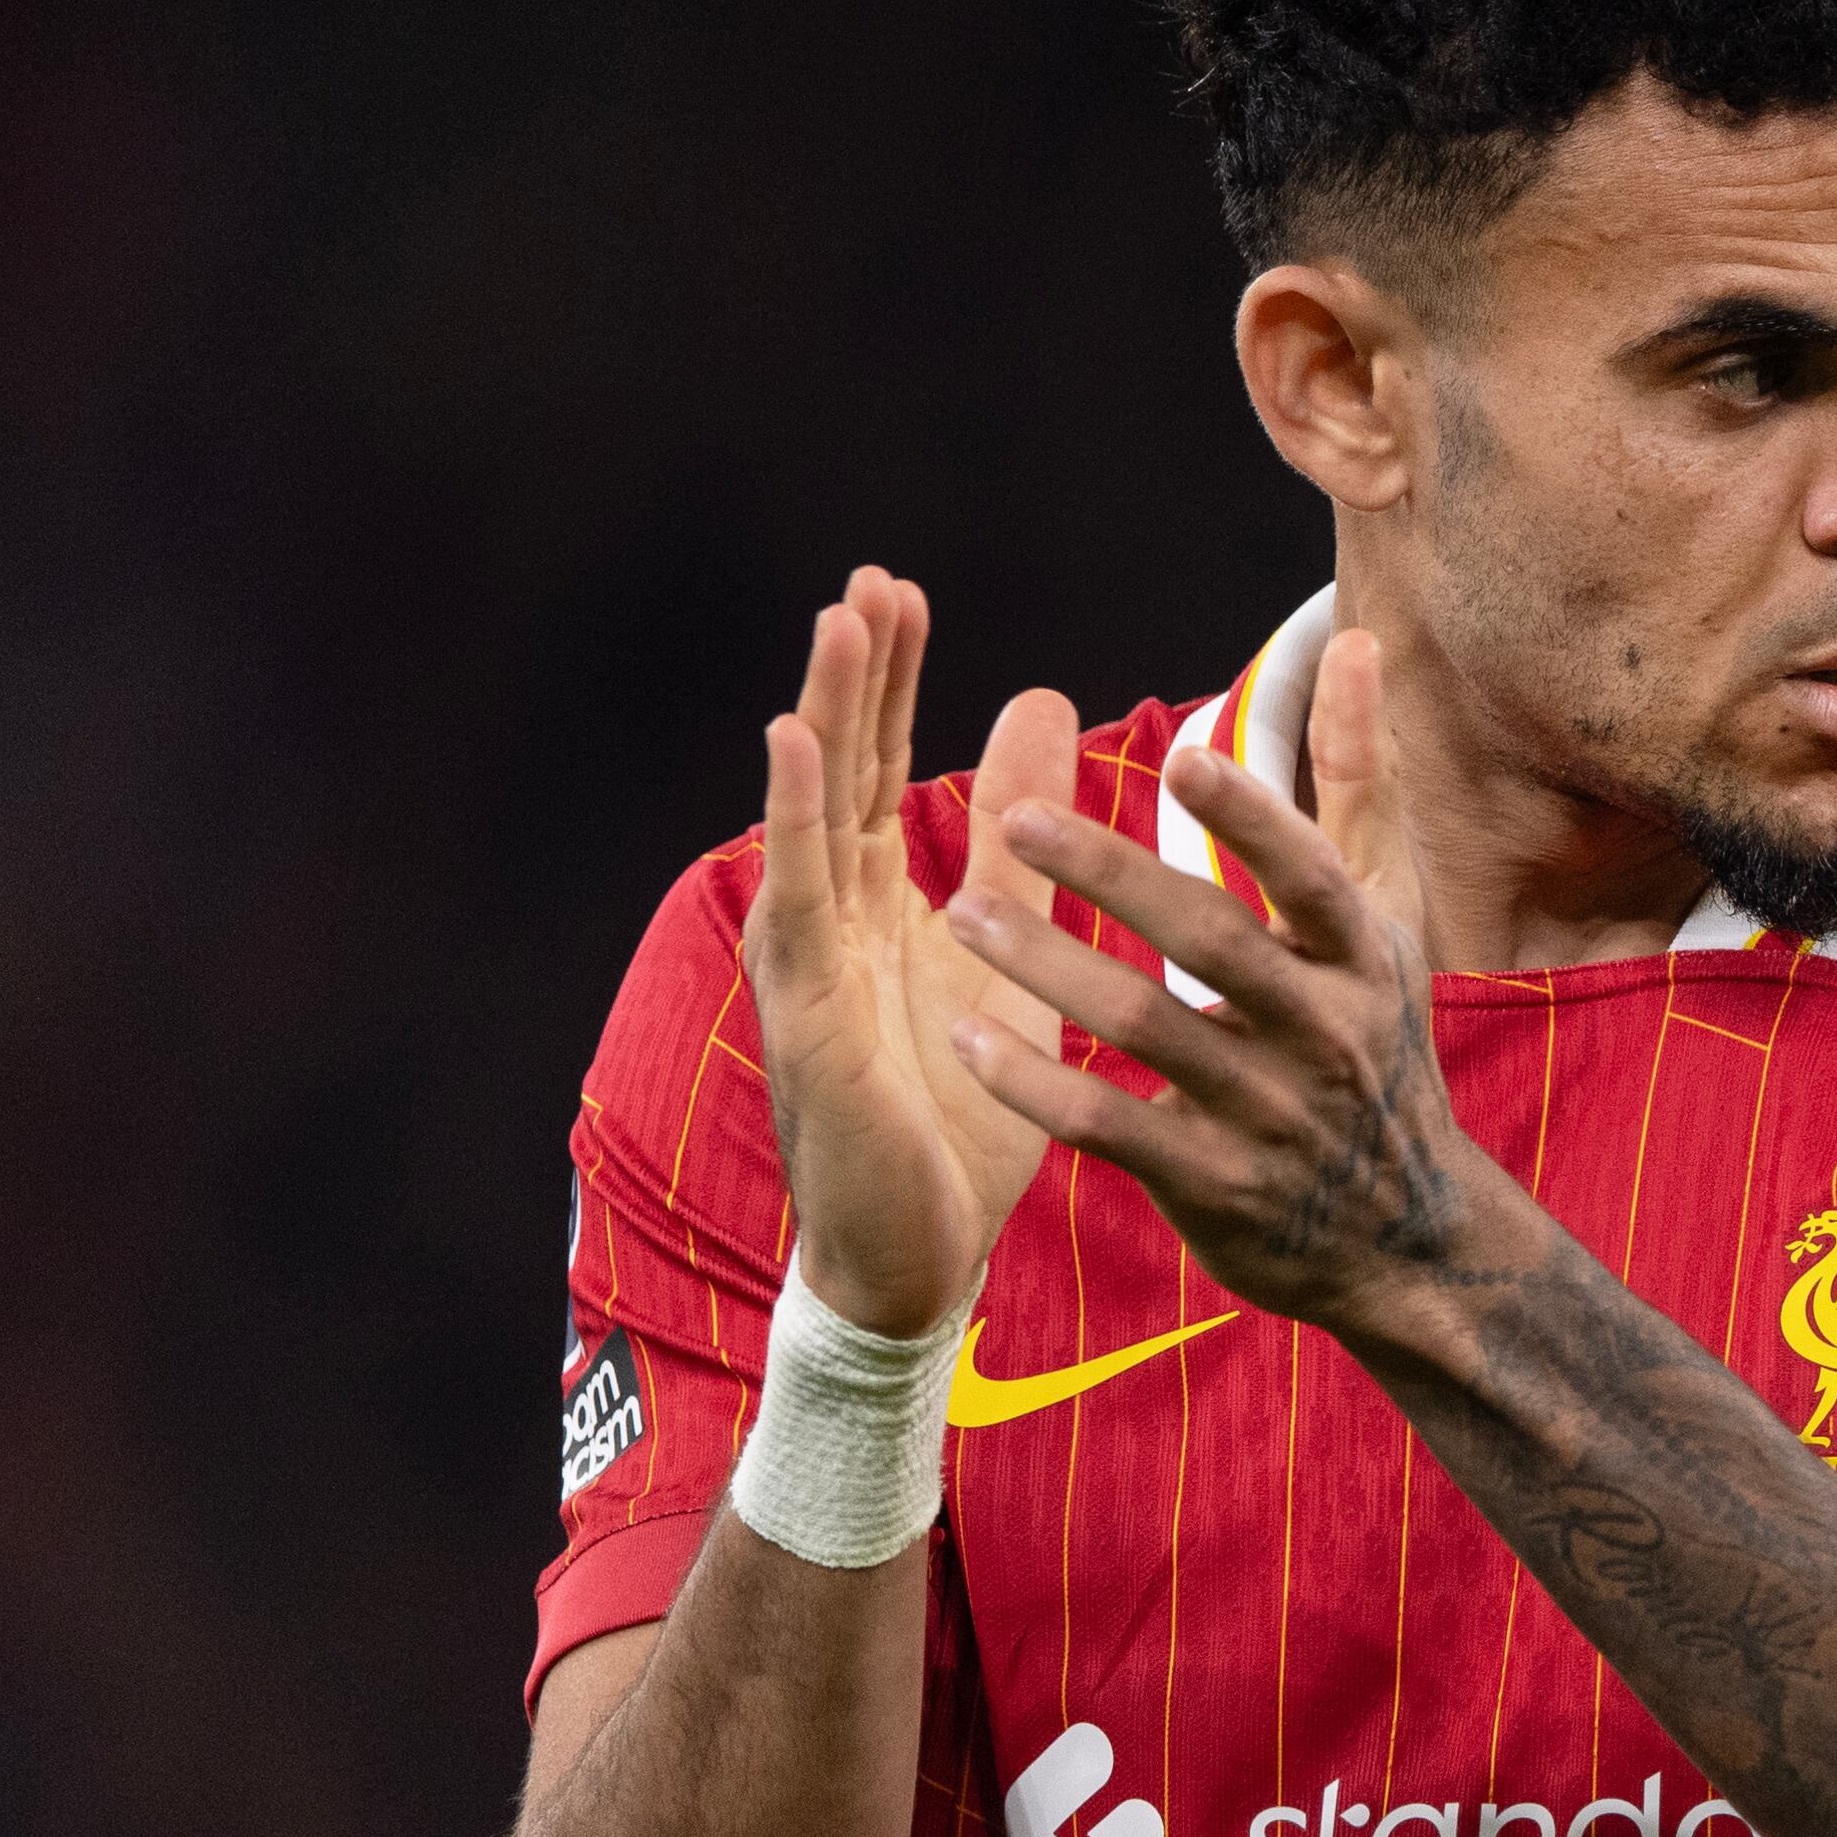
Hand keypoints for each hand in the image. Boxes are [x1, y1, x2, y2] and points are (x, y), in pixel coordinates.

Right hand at [745, 569, 1079, 1332]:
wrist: (920, 1256)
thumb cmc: (957, 1116)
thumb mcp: (1013, 956)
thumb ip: (1024, 848)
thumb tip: (1043, 712)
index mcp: (876, 909)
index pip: (881, 772)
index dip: (890, 684)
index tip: (903, 594)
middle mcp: (831, 921)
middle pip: (841, 774)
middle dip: (855, 677)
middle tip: (872, 580)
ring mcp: (811, 962)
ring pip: (813, 816)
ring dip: (825, 716)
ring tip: (838, 624)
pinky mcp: (809, 1011)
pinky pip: (799, 898)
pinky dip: (795, 815)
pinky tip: (793, 745)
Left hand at [938, 627, 1513, 1346]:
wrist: (1402, 1235)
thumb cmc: (1373, 1045)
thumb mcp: (1386, 916)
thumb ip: (1358, 780)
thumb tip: (1358, 642)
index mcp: (1361, 957)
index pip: (1310, 877)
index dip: (1254, 819)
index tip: (1182, 751)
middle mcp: (1324, 1033)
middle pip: (1214, 944)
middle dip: (1114, 879)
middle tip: (1013, 820)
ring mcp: (1268, 1114)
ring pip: (1149, 1030)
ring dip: (1050, 969)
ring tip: (962, 912)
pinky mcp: (1214, 1185)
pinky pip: (1113, 1128)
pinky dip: (1039, 1084)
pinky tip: (970, 1036)